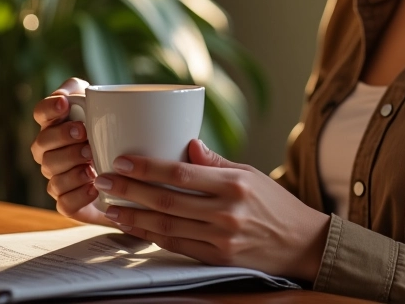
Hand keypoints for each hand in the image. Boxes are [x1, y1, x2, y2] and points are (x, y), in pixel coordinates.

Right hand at [30, 77, 111, 226]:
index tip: (65, 104)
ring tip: (92, 161)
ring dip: (70, 167)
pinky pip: (64, 203)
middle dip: (62, 138)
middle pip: (42, 144)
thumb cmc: (115, 131)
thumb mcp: (107, 107)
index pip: (41, 113)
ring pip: (52, 174)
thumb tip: (76, 92)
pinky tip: (93, 186)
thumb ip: (89, 92)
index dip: (48, 108)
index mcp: (58, 125)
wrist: (132, 172)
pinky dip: (77, 194)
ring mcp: (58, 177)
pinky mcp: (69, 202)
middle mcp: (51, 152)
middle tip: (85, 134)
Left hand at [94, 140, 330, 282]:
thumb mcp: (250, 173)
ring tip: (110, 205)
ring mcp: (221, 238)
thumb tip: (186, 145)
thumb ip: (216, 162)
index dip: (147, 168)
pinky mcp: (218, 259)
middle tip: (104, 179)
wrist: (300, 242)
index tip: (122, 161)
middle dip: (130, 190)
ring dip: (133, 216)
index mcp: (234, 183)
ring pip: (166, 226)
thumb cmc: (274, 202)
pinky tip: (134, 226)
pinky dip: (151, 236)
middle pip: (167, 200)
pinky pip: (177, 246)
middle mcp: (226, 211)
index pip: (181, 173)